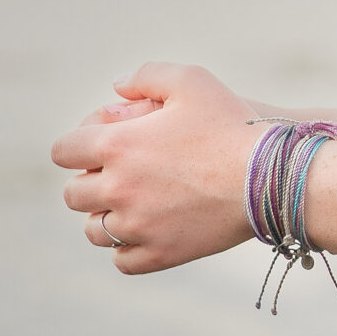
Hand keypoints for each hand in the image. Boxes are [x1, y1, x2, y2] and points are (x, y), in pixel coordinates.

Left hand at [52, 62, 263, 273]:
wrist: (273, 175)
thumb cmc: (234, 123)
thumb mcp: (192, 80)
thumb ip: (147, 75)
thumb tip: (117, 88)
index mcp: (117, 145)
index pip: (63, 151)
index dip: (76, 147)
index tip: (95, 147)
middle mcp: (119, 188)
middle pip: (74, 194)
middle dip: (89, 182)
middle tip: (116, 176)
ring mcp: (138, 226)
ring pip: (95, 231)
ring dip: (104, 217)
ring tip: (130, 207)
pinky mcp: (161, 254)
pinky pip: (123, 261)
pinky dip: (127, 249)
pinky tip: (145, 233)